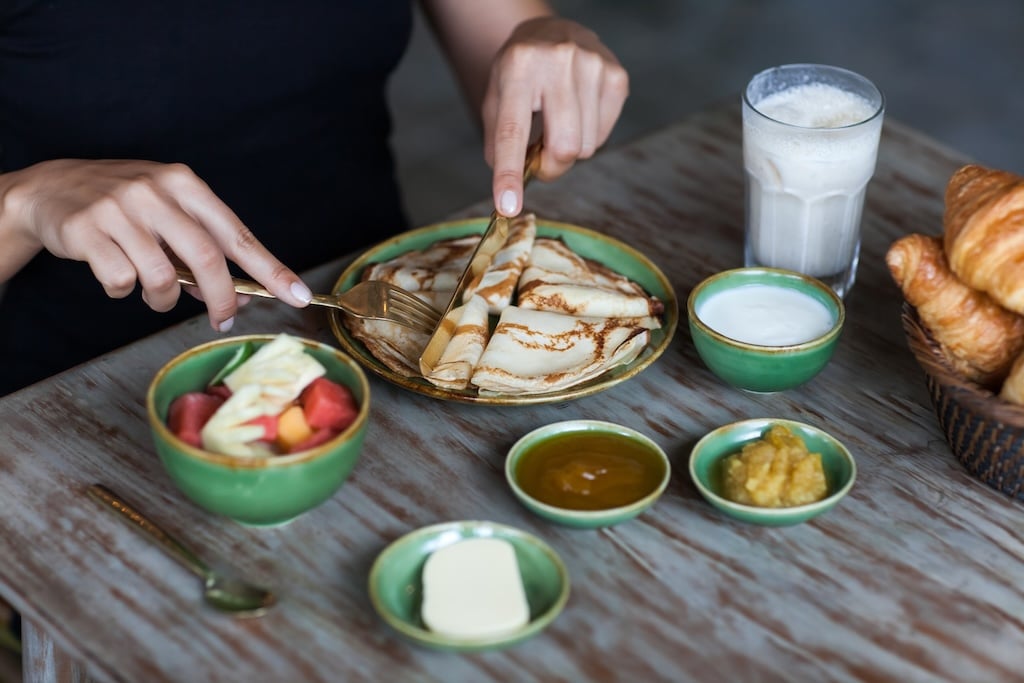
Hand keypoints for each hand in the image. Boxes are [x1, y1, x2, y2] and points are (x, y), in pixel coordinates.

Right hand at [0, 159, 311, 330]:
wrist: (50, 188)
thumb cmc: (123, 205)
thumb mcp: (167, 210)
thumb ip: (201, 244)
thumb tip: (239, 293)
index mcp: (184, 184)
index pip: (237, 235)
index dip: (271, 269)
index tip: (299, 296)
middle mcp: (155, 191)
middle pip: (207, 259)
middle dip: (222, 299)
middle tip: (224, 319)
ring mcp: (119, 208)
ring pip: (162, 277)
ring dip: (163, 300)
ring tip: (154, 293)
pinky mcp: (87, 229)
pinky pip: (122, 282)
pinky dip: (123, 290)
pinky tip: (115, 274)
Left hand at [482, 16, 628, 215]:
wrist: (550, 32)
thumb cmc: (519, 73)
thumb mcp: (495, 100)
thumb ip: (499, 144)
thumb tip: (513, 188)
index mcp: (519, 68)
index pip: (513, 132)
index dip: (509, 174)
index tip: (507, 206)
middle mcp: (559, 62)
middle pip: (564, 148)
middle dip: (550, 167)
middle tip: (539, 160)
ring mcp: (593, 66)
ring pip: (586, 147)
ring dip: (569, 149)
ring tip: (558, 123)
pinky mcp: (617, 76)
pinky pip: (603, 136)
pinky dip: (588, 136)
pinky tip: (578, 113)